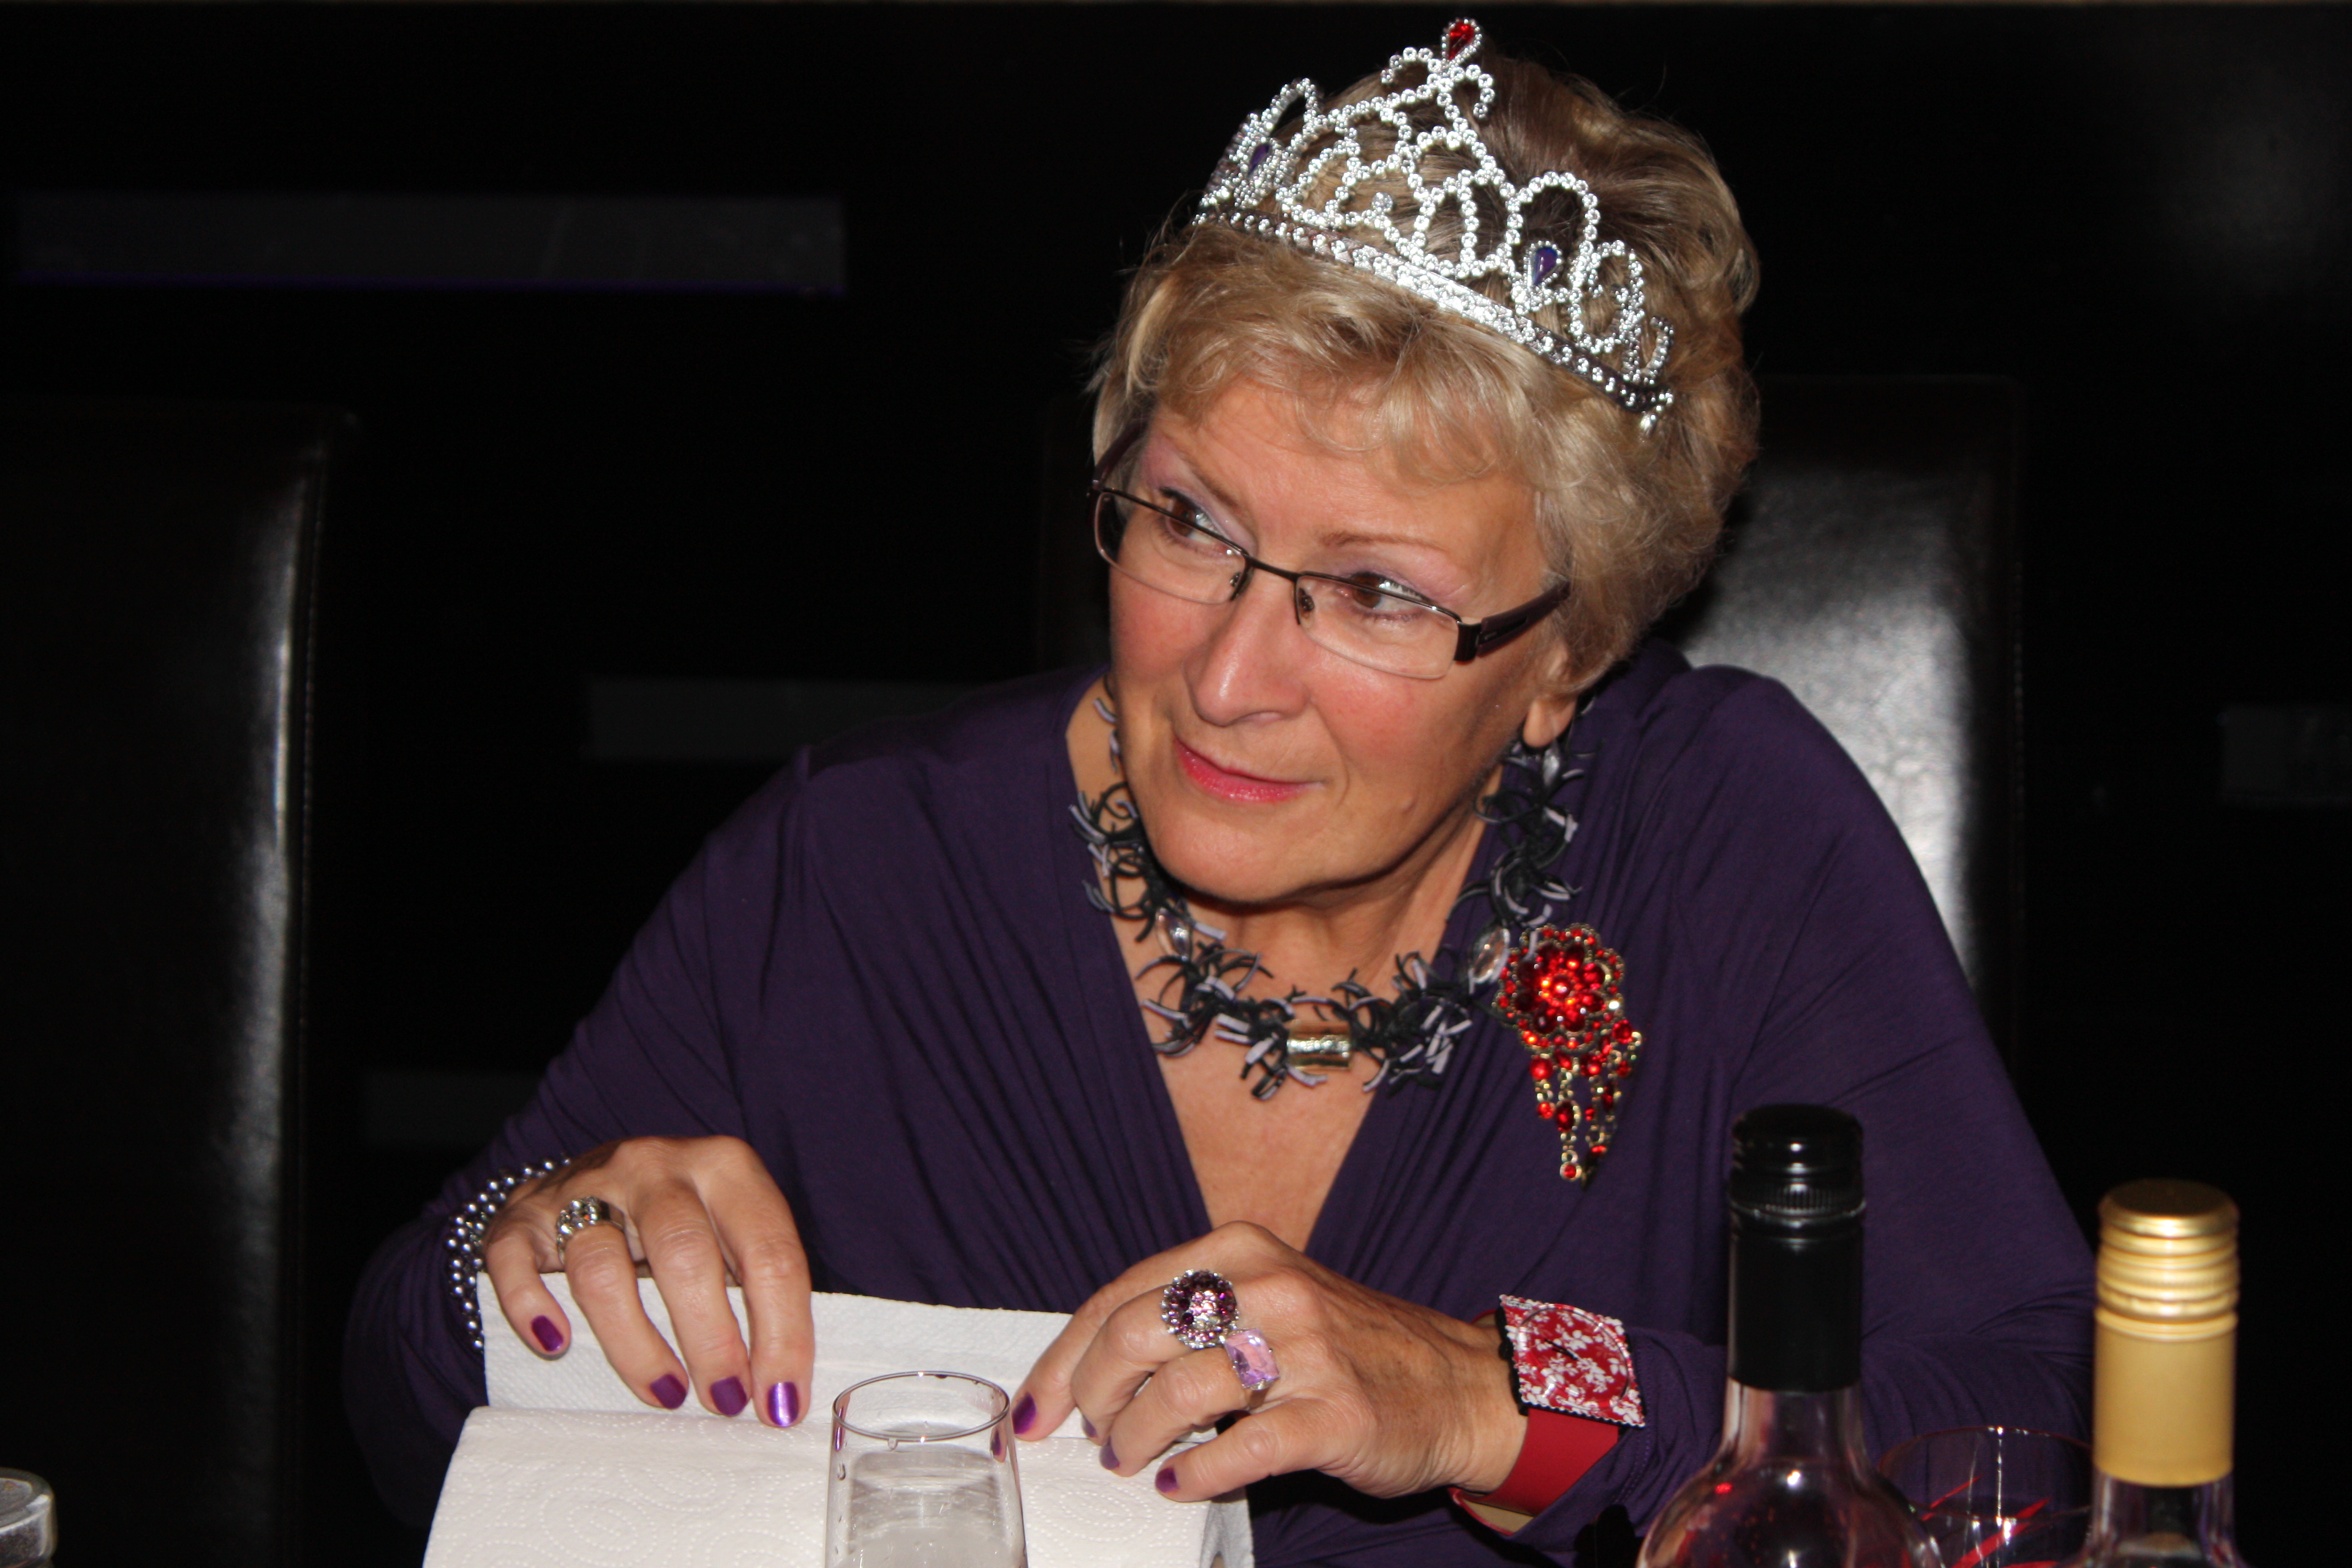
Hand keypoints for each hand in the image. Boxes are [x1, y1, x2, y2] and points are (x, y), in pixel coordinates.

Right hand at [482, 1135, 813, 1425]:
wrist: (599, 1174)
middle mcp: (657, 1165)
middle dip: (712, 1339)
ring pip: (602, 1267)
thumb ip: (760, 1291)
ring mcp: (584, 1185)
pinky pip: (516, 1261)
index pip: (769, 1251)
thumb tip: (784, 1390)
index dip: (783, 1332)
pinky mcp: (523, 1214)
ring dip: (637, 1344)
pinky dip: (532, 1307)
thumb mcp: (735, 1233)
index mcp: (727, 1168)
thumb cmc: (685, 1219)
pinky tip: (556, 1345)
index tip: (780, 1402)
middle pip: (686, 1254)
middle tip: (724, 1401)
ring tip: (667, 1395)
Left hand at [1013, 1222, 1525, 1500]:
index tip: (1035, 1410)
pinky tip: (1184, 1485)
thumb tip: (1088, 1370)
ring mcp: (1303, 1349)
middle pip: (1134, 1338)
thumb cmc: (1344, 1346)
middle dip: (1094, 1399)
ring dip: (1136, 1440)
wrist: (1456, 1383)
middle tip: (1098, 1438)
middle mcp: (1268, 1287)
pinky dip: (1197, 1474)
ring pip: (1177, 1393)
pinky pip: (1239, 1449)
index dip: (1063, 1360)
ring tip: (1137, 1461)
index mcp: (1238, 1249)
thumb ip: (1187, 1316)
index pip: (1117, 1298)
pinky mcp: (1333, 1414)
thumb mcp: (1264, 1298)